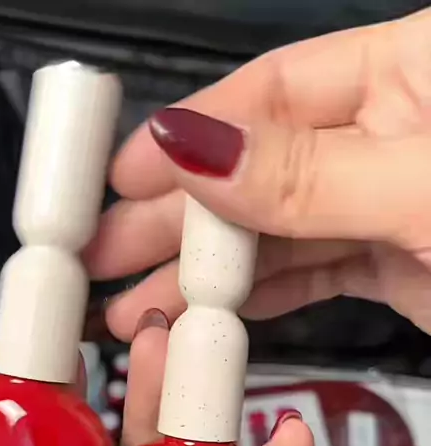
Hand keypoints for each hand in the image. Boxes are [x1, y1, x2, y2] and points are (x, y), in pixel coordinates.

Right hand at [86, 9, 430, 339]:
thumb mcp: (417, 188)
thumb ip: (306, 174)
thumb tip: (191, 149)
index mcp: (408, 71)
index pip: (271, 89)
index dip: (190, 133)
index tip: (122, 176)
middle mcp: (388, 131)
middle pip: (261, 166)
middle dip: (178, 215)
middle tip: (106, 254)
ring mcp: (387, 202)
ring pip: (278, 230)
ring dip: (210, 272)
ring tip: (141, 307)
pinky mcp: (393, 264)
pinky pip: (312, 273)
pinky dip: (262, 295)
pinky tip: (213, 315)